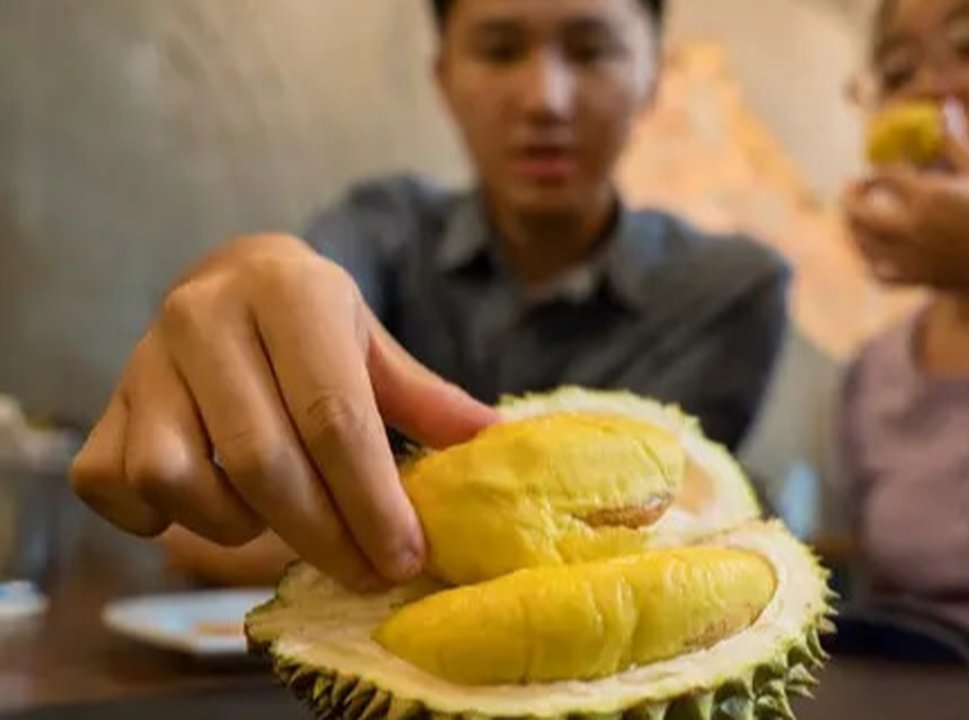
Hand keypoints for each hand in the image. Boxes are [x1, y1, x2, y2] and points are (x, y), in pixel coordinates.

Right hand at [70, 234, 498, 590]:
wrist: (227, 276)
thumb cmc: (311, 323)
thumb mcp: (371, 344)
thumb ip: (427, 398)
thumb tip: (497, 444)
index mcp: (289, 291)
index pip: (333, 415)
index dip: (372, 499)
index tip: (406, 555)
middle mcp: (205, 318)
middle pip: (264, 459)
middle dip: (326, 536)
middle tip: (370, 572)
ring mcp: (142, 361)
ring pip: (179, 479)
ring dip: (240, 527)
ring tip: (285, 522)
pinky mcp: (104, 404)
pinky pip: (113, 485)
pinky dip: (157, 521)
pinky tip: (211, 510)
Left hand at [844, 101, 968, 299]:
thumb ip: (957, 143)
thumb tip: (946, 109)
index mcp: (932, 196)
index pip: (885, 177)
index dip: (877, 171)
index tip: (877, 169)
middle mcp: (916, 229)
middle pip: (861, 213)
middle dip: (851, 198)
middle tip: (850, 189)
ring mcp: (916, 259)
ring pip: (864, 245)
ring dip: (853, 229)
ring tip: (855, 218)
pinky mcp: (923, 281)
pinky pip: (880, 274)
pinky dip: (870, 261)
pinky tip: (873, 251)